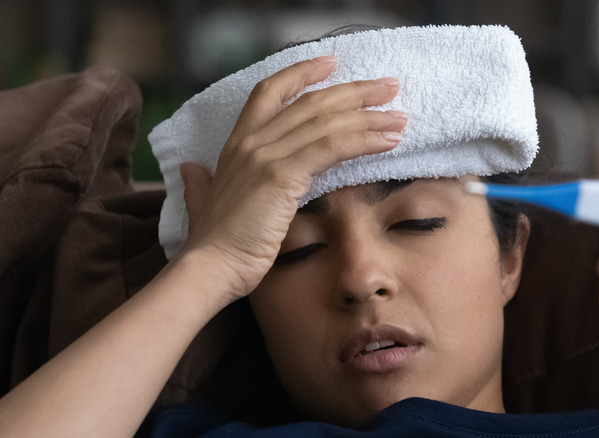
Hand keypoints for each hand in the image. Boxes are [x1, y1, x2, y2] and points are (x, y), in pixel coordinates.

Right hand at [175, 56, 407, 304]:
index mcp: (236, 144)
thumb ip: (199, 183)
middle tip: (389, 86)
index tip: (331, 62)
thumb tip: (190, 168)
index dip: (301, 73)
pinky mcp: (283, 175)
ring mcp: (267, 155)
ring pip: (327, 122)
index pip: (270, 92)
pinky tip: (389, 140)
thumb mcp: (204, 203)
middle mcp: (252, 142)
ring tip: (400, 116)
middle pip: (311, 102)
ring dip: (369, 116)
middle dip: (354, 91)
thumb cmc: (214, 244)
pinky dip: (364, 140)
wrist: (211, 268)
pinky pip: (332, 147)